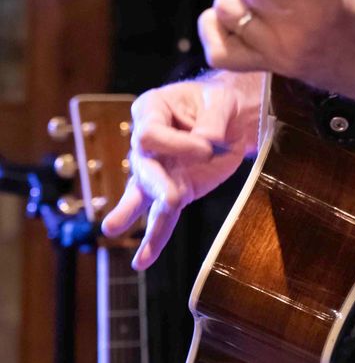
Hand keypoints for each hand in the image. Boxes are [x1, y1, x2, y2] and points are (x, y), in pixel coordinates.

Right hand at [101, 71, 263, 267]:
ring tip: (112, 229)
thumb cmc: (221, 102)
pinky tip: (142, 260)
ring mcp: (156, 170)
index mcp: (151, 110)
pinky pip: (162, 216)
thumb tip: (207, 142)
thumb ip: (213, 121)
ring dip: (134, 215)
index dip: (177, 144)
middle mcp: (146, 143)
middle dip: (157, 184)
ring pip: (143, 195)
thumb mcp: (221, 102)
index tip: (207, 147)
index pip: (149, 134)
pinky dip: (154, 239)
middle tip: (172, 198)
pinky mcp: (175, 190)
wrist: (233, 117)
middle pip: (142, 165)